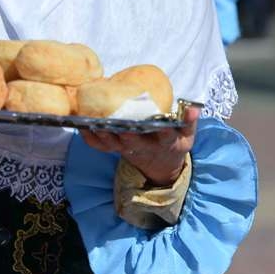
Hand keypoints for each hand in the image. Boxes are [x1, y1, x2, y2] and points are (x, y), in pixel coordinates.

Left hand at [79, 105, 198, 186]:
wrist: (161, 166)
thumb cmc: (174, 143)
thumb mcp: (187, 136)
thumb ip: (190, 121)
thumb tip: (194, 107)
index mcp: (164, 142)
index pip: (163, 135)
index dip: (158, 129)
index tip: (154, 120)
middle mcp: (143, 147)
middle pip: (130, 140)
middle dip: (121, 130)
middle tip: (111, 116)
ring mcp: (127, 150)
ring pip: (112, 143)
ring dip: (101, 131)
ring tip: (90, 116)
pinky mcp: (115, 150)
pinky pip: (100, 147)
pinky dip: (89, 138)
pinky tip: (80, 125)